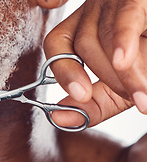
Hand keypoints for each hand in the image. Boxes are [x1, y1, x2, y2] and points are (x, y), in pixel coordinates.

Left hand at [43, 0, 146, 127]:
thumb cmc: (146, 66)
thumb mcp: (119, 89)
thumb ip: (92, 105)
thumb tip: (59, 117)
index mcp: (83, 27)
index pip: (57, 42)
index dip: (64, 70)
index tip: (80, 95)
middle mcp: (94, 10)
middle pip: (84, 43)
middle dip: (108, 78)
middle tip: (134, 98)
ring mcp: (115, 1)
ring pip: (104, 36)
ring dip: (123, 74)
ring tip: (142, 97)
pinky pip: (125, 17)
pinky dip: (123, 41)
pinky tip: (122, 61)